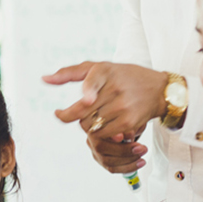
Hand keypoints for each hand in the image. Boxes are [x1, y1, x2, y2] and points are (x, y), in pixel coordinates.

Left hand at [43, 62, 166, 174]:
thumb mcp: (100, 67)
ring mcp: (123, 106)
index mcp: (106, 70)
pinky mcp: (129, 122)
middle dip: (71, 115)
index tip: (87, 99)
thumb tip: (44, 79)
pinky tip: (102, 126)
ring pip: (90, 124)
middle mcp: (115, 87)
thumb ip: (70, 72)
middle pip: (83, 110)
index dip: (90, 91)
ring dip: (85, 125)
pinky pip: (103, 134)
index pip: (94, 80)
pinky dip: (98, 133)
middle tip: (68, 114)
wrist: (158, 90)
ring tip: (91, 118)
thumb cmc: (123, 76)